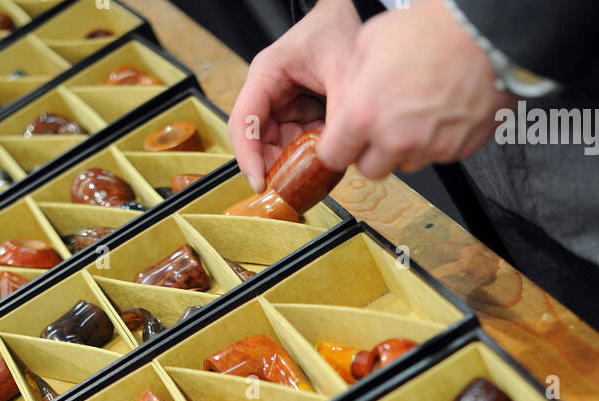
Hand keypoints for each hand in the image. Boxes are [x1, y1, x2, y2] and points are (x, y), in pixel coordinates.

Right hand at [228, 0, 360, 190]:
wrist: (355, 13)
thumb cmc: (339, 30)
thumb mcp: (344, 71)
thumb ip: (339, 114)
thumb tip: (334, 157)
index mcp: (267, 75)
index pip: (243, 123)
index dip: (248, 158)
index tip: (260, 184)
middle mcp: (268, 92)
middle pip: (258, 142)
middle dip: (276, 166)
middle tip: (298, 185)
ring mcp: (282, 104)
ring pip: (279, 147)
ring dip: (297, 161)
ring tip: (322, 161)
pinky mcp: (297, 113)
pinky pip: (297, 143)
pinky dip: (311, 153)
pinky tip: (329, 150)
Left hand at [318, 0, 512, 177]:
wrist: (485, 32)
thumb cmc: (433, 29)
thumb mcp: (370, 40)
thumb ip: (351, 81)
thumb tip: (346, 98)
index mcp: (364, 115)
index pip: (333, 156)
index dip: (337, 147)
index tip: (342, 141)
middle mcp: (394, 140)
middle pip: (370, 169)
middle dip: (371, 151)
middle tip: (381, 123)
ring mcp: (427, 149)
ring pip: (404, 164)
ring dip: (403, 146)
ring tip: (415, 110)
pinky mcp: (455, 151)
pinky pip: (435, 155)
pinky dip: (434, 140)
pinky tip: (439, 110)